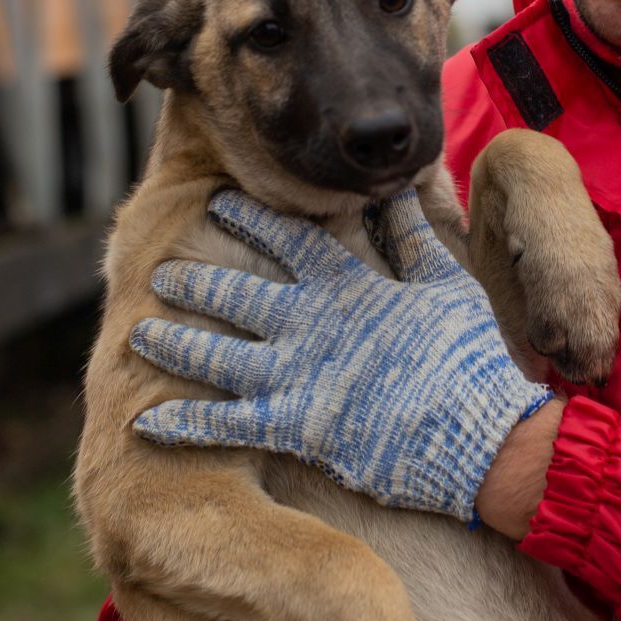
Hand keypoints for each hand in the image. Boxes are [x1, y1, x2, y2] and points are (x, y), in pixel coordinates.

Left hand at [130, 189, 552, 521]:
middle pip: (236, 296)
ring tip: (140, 332)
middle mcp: (310, 325)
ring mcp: (296, 378)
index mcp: (346, 286)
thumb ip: (413, 237)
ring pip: (217, 356)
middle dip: (194, 281)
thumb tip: (398, 188)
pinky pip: (227, 426)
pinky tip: (147, 422)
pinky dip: (185, 425)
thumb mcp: (448, 284)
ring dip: (176, 342)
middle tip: (160, 273)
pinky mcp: (295, 430)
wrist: (479, 432)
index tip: (218, 202)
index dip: (250, 218)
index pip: (287, 239)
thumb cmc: (470, 356)